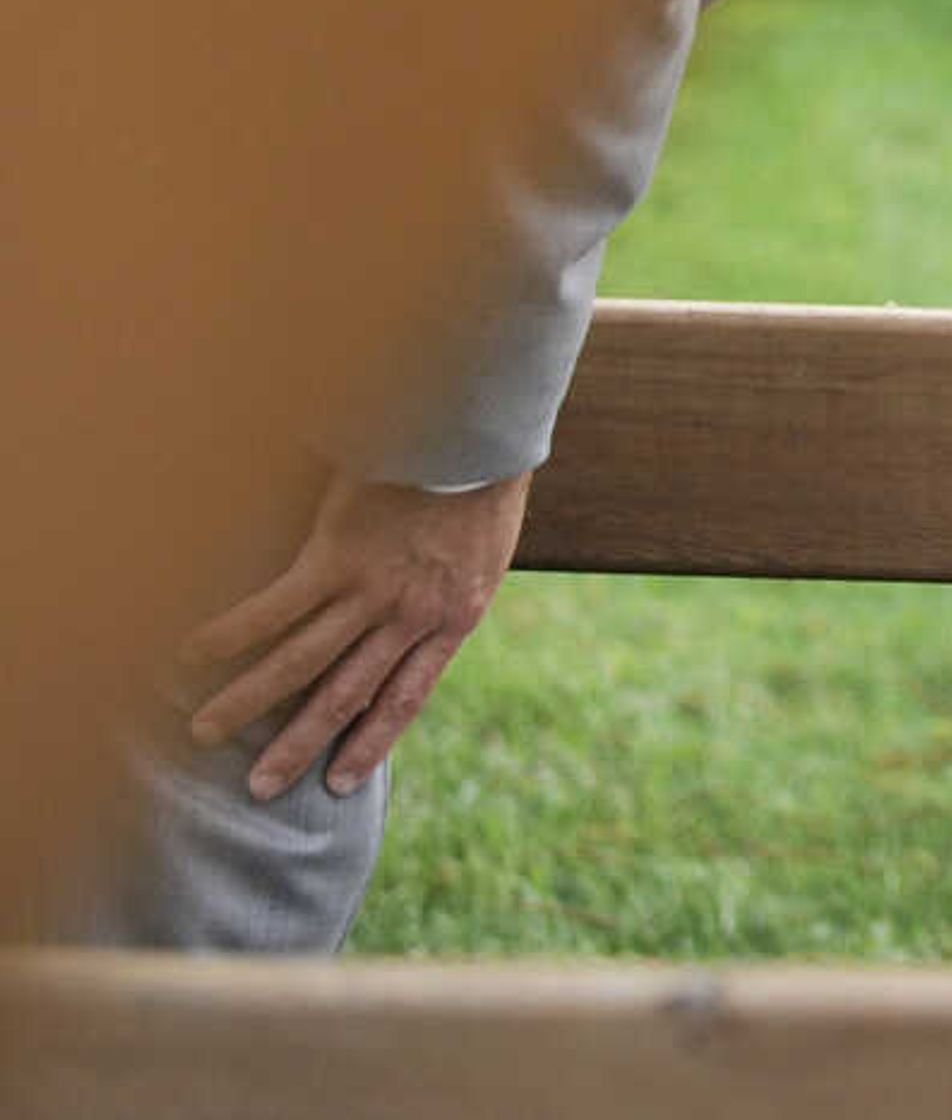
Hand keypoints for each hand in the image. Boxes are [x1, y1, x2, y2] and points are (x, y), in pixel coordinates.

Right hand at [175, 468, 529, 799]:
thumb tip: (415, 608)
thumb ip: (450, 586)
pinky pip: (273, 608)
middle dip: (298, 745)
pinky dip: (230, 634)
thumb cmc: (484, 483)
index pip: (406, 698)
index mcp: (454, 619)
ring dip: (250, 702)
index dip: (370, 742)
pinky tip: (192, 654)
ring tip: (205, 732)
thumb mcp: (486, 551)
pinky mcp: (337, 557)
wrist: (481, 437)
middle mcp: (411, 618)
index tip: (339, 784)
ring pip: (301, 664)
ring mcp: (372, 592)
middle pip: (344, 696)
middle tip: (259, 787)